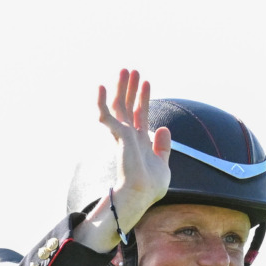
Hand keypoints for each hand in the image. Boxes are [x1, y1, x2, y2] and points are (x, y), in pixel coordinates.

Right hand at [96, 69, 171, 225]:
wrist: (142, 195)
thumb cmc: (150, 186)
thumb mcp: (163, 163)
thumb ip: (163, 146)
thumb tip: (164, 128)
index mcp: (139, 141)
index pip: (140, 113)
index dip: (143, 97)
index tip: (146, 81)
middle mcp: (129, 136)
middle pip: (128, 106)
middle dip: (130, 88)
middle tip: (132, 70)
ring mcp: (123, 135)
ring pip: (118, 106)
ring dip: (121, 87)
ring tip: (125, 69)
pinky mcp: (118, 136)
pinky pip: (107, 116)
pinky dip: (102, 102)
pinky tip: (101, 86)